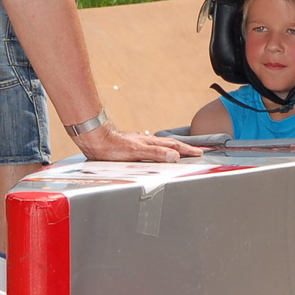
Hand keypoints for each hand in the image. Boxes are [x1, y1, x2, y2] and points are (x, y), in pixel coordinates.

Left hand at [76, 124, 199, 162]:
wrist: (94, 138)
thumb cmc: (111, 146)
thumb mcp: (135, 152)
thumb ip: (155, 154)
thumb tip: (174, 155)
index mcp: (149, 143)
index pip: (173, 146)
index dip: (186, 150)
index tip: (199, 153)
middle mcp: (145, 141)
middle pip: (169, 143)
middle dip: (184, 148)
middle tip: (196, 151)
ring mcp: (138, 142)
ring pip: (160, 144)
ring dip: (172, 147)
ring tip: (180, 150)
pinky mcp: (130, 145)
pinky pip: (150, 146)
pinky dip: (158, 149)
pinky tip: (154, 150)